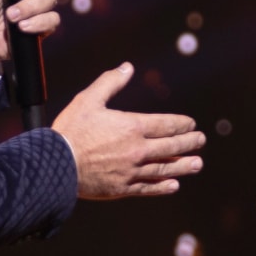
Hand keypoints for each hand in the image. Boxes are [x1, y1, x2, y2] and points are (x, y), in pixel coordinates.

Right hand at [51, 63, 206, 198]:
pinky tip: (173, 185)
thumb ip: (110, 83)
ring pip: (164, 168)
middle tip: (201, 140)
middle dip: (189, 143)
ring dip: (183, 166)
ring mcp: (132, 171)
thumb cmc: (70, 130)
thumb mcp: (88, 99)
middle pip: (171, 146)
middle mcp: (137, 150)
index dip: (182, 124)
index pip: (166, 125)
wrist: (55, 165)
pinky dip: (162, 186)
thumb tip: (127, 67)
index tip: (191, 125)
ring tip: (197, 164)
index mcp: (132, 126)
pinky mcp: (123, 188)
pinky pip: (148, 188)